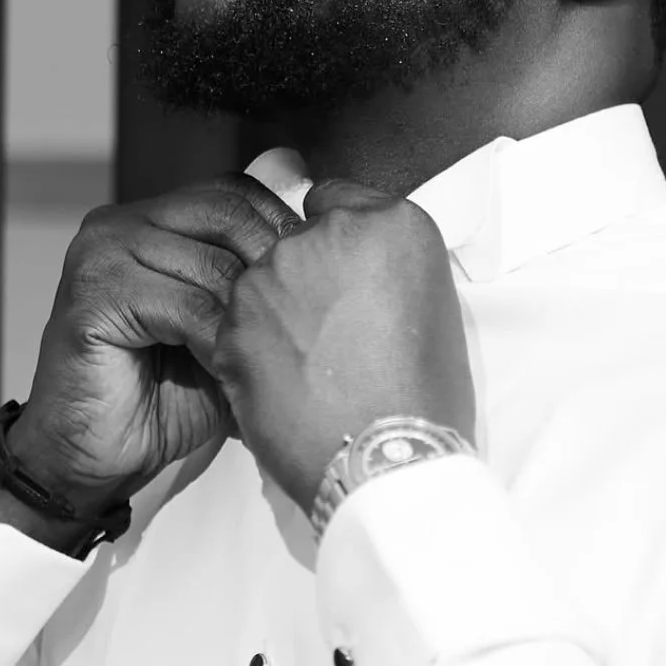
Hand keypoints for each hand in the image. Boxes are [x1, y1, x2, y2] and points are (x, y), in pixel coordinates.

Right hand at [8, 174, 302, 509]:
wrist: (95, 455)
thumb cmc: (162, 401)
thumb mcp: (227, 339)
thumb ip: (261, 299)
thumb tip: (331, 274)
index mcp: (154, 222)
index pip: (235, 193)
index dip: (282, 229)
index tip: (317, 280)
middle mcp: (124, 223)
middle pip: (227, 212)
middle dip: (274, 266)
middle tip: (298, 321)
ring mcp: (103, 252)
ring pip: (210, 262)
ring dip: (247, 314)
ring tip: (263, 355)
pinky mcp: (94, 294)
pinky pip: (180, 304)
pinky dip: (215, 340)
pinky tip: (227, 370)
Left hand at [208, 179, 476, 516]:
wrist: (388, 461)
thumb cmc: (426, 397)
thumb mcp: (433, 309)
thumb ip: (387, 271)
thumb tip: (357, 278)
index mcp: (390, 224)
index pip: (335, 204)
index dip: (335, 249)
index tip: (341, 282)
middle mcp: (325, 235)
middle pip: (291, 242)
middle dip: (301, 281)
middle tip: (326, 337)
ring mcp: (272, 278)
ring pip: (257, 285)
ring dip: (270, 318)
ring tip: (302, 371)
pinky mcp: (234, 326)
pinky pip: (232, 330)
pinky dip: (247, 356)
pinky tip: (279, 390)